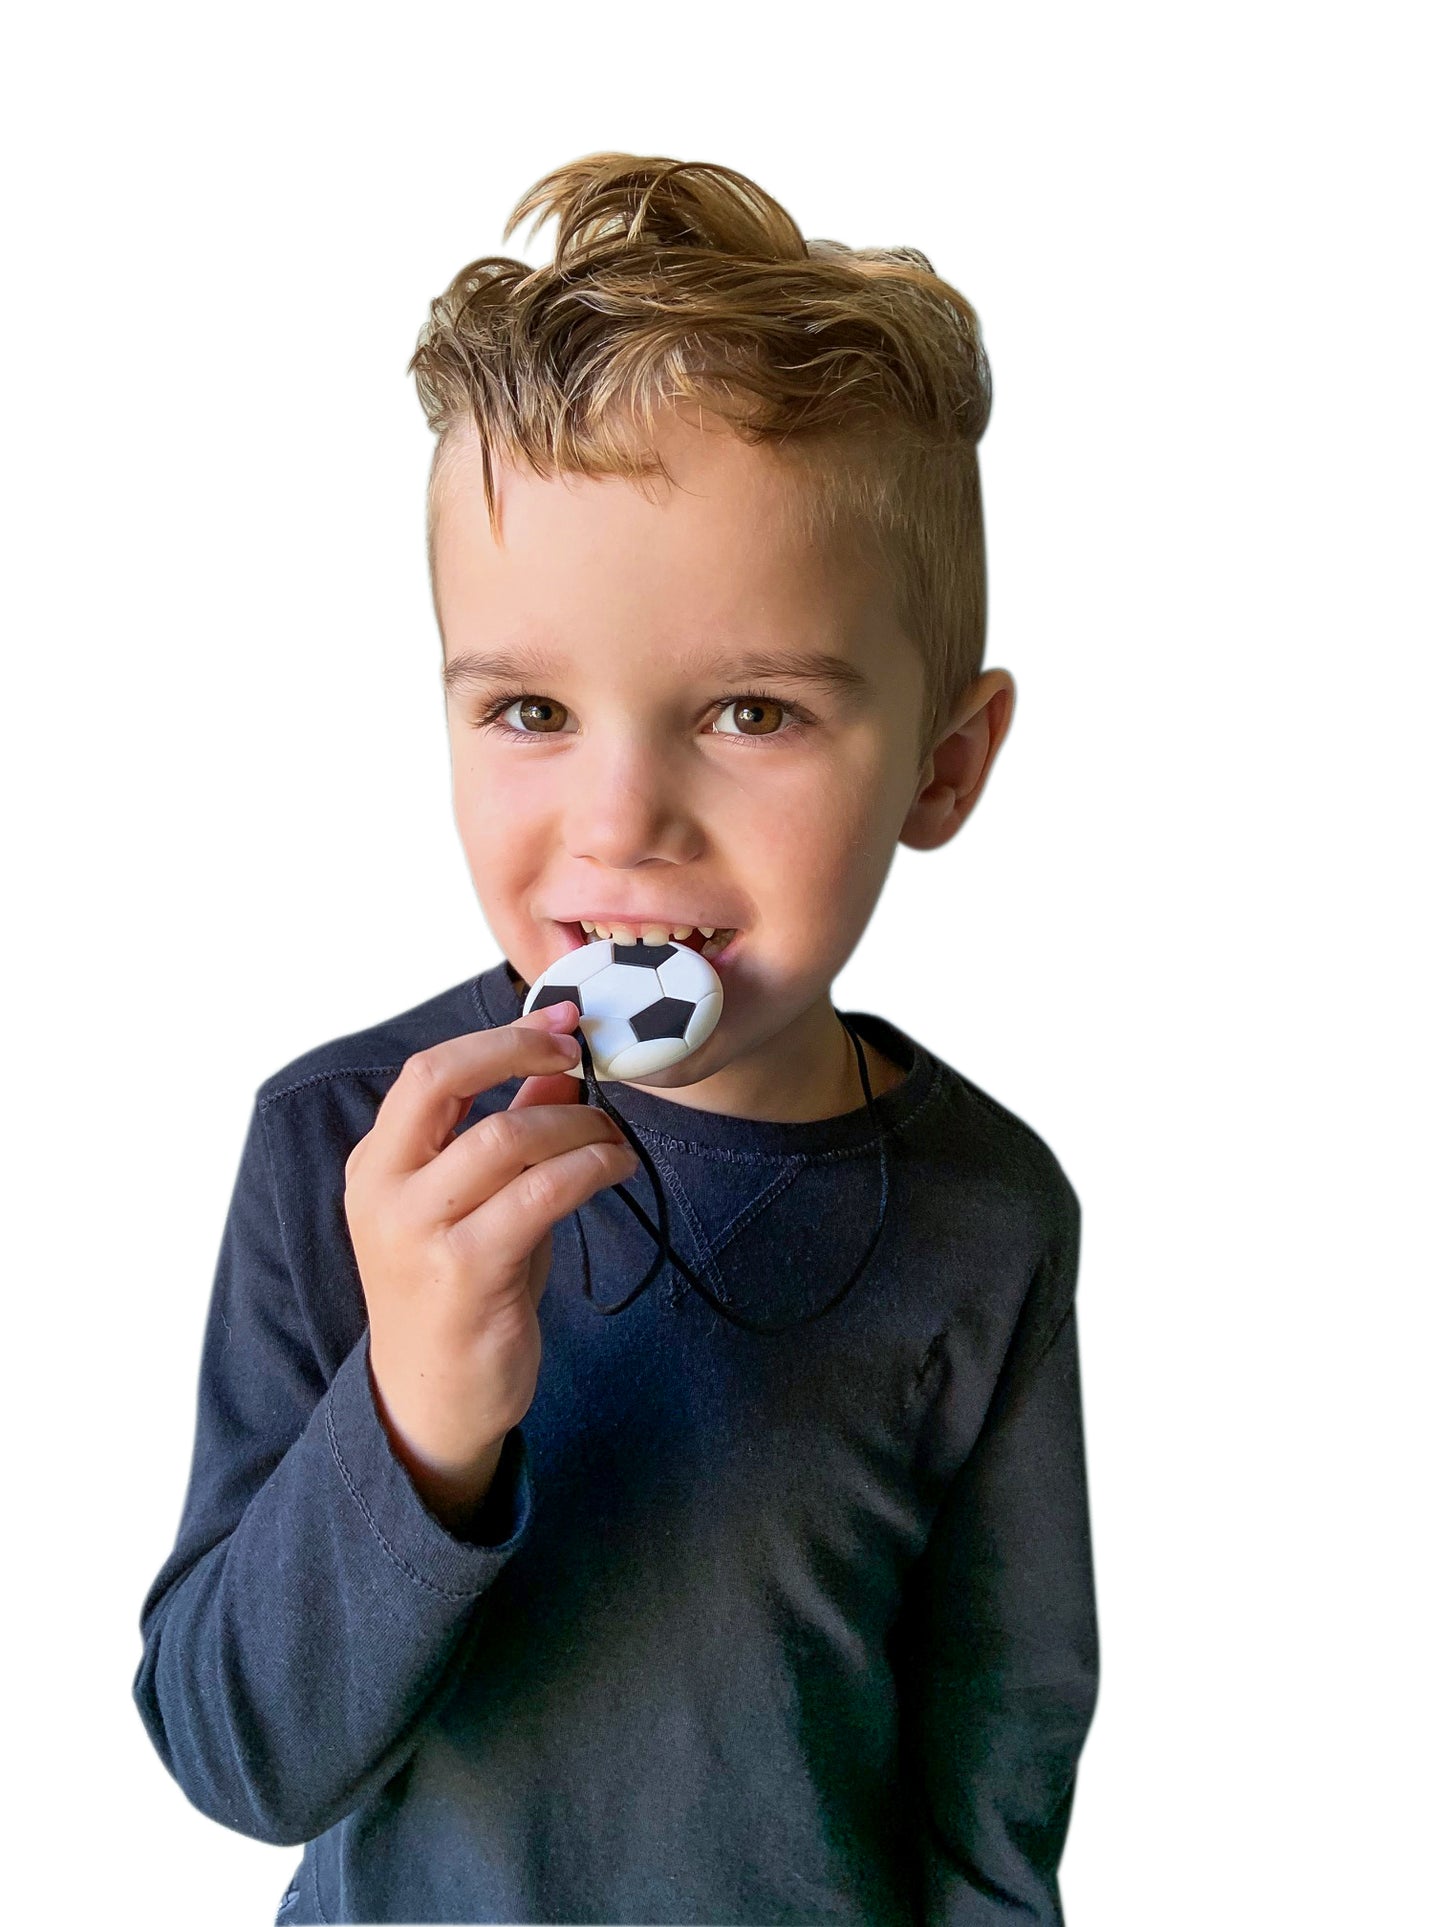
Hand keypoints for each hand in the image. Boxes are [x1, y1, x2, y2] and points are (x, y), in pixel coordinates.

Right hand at [343, 1002, 637, 1523]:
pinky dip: (590, 1166)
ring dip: (576, 1124)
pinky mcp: (466, 1273)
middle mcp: (385, 1190)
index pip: (428, 1072)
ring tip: (613, 1135)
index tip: (558, 1019)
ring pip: (506, 1137)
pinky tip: (616, 1166)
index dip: (498, 1035)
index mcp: (377, 1165)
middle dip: (520, 1049)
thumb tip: (557, 1068)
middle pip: (444, 1080)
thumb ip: (508, 1134)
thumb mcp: (477, 1204)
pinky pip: (540, 1194)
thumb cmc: (459, 1294)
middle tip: (580, 1053)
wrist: (432, 1399)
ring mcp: (419, 1232)